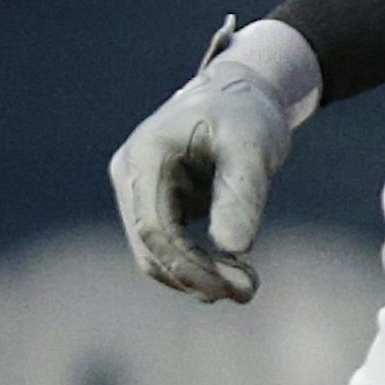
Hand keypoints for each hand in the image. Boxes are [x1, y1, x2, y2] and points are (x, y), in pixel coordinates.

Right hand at [108, 32, 293, 303]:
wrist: (239, 93)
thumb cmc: (246, 114)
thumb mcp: (254, 148)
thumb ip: (242, 194)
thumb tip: (234, 249)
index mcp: (146, 156)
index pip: (154, 228)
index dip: (188, 266)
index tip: (229, 288)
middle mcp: (131, 173)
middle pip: (150, 247)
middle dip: (196, 277)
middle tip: (249, 291)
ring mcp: (137, 189)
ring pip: (156, 252)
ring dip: (197, 276)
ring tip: (248, 283)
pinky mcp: (152, 202)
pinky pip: (167, 245)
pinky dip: (197, 263)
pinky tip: (235, 270)